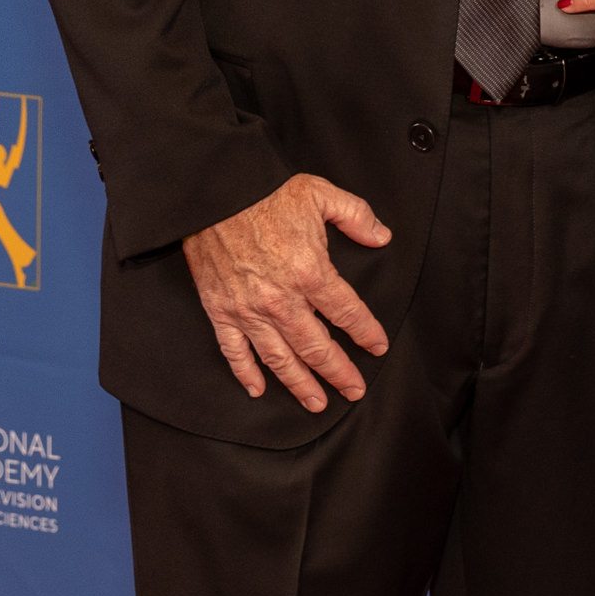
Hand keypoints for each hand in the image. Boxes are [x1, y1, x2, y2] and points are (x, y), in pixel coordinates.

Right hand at [180, 174, 392, 409]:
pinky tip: (257, 389)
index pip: (348, 313)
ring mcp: (248, 310)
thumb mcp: (320, 194)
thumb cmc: (264, 193)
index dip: (366, 333)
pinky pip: (234, 351)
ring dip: (301, 384)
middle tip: (354, 390)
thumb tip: (381, 237)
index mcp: (311, 273)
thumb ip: (356, 216)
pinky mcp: (220, 311)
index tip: (376, 346)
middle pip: (318, 348)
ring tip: (317, 402)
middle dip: (339, 373)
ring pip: (280, 359)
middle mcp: (281, 300)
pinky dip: (245, 373)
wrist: (213, 193)